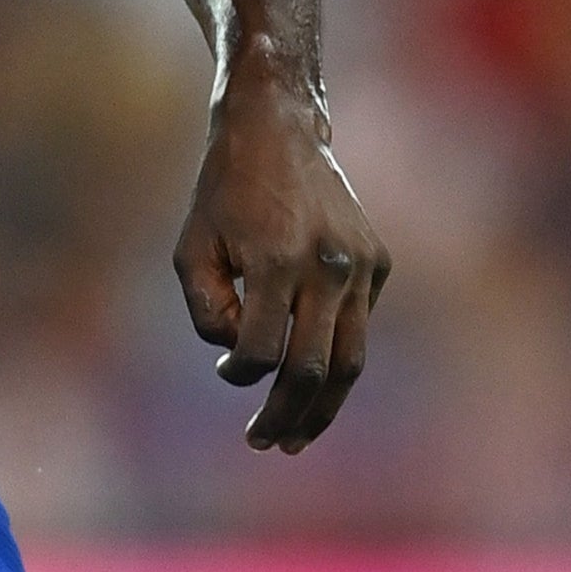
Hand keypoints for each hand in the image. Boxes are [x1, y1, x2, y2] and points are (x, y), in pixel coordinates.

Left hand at [172, 78, 390, 452]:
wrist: (278, 127)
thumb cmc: (223, 191)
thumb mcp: (190, 246)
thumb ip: (207, 308)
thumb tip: (238, 358)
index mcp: (275, 260)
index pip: (264, 351)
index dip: (241, 374)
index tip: (224, 372)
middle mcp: (328, 265)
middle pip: (315, 369)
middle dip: (287, 415)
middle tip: (265, 444)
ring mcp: (362, 266)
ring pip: (351, 360)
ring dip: (323, 407)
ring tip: (296, 438)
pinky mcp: (379, 262)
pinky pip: (357, 325)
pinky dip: (335, 355)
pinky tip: (310, 370)